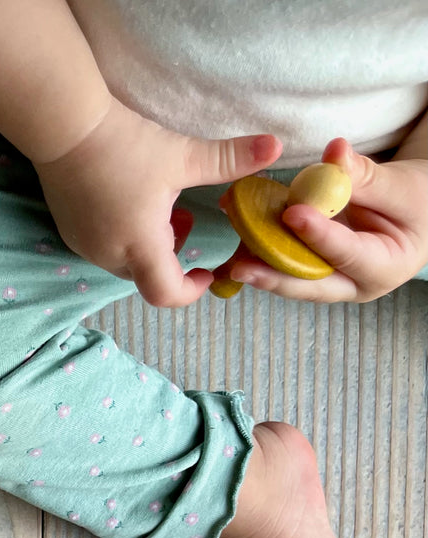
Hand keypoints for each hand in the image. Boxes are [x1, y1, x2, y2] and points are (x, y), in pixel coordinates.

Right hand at [33, 97, 281, 306]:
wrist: (64, 127)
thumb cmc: (124, 145)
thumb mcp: (182, 155)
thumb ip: (229, 159)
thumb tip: (276, 147)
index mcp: (141, 246)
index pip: (168, 294)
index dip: (192, 290)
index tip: (207, 270)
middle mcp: (110, 256)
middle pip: (148, 277)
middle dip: (172, 257)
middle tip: (183, 219)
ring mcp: (85, 246)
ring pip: (126, 261)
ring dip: (148, 245)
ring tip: (156, 205)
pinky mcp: (69, 232)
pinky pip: (104, 248)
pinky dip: (123, 236)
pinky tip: (126, 199)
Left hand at [221, 138, 427, 302]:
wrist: (416, 210)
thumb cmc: (416, 199)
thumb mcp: (402, 186)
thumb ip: (365, 175)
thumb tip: (335, 153)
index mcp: (384, 268)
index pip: (346, 254)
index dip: (319, 235)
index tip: (293, 214)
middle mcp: (353, 284)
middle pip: (309, 285)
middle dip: (273, 276)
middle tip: (241, 267)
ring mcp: (329, 281)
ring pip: (290, 280)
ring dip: (259, 267)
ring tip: (228, 260)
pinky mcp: (310, 269)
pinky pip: (282, 265)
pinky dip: (259, 253)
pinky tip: (235, 243)